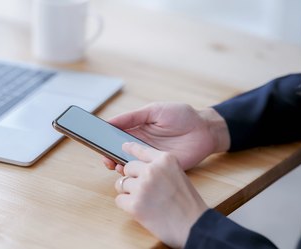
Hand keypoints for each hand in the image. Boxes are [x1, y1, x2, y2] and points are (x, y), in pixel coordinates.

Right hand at [104, 102, 229, 172]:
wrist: (205, 130)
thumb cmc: (181, 115)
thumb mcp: (154, 110)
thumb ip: (133, 117)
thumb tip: (110, 121)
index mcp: (138, 129)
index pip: (116, 136)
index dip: (105, 139)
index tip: (95, 141)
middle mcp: (141, 144)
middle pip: (119, 152)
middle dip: (108, 155)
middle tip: (104, 158)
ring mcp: (149, 157)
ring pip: (129, 164)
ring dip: (119, 165)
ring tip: (115, 164)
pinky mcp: (159, 168)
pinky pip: (143, 172)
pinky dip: (134, 173)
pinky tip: (129, 170)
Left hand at [115, 142, 207, 247]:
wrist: (194, 227)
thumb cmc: (187, 204)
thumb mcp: (177, 175)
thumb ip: (159, 168)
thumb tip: (135, 167)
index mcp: (165, 160)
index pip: (141, 149)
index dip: (131, 149)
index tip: (123, 147)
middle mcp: (152, 170)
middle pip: (128, 168)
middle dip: (132, 179)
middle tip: (144, 191)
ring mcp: (142, 187)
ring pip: (121, 184)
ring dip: (129, 193)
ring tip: (146, 202)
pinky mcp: (134, 204)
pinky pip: (119, 200)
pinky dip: (127, 206)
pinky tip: (141, 210)